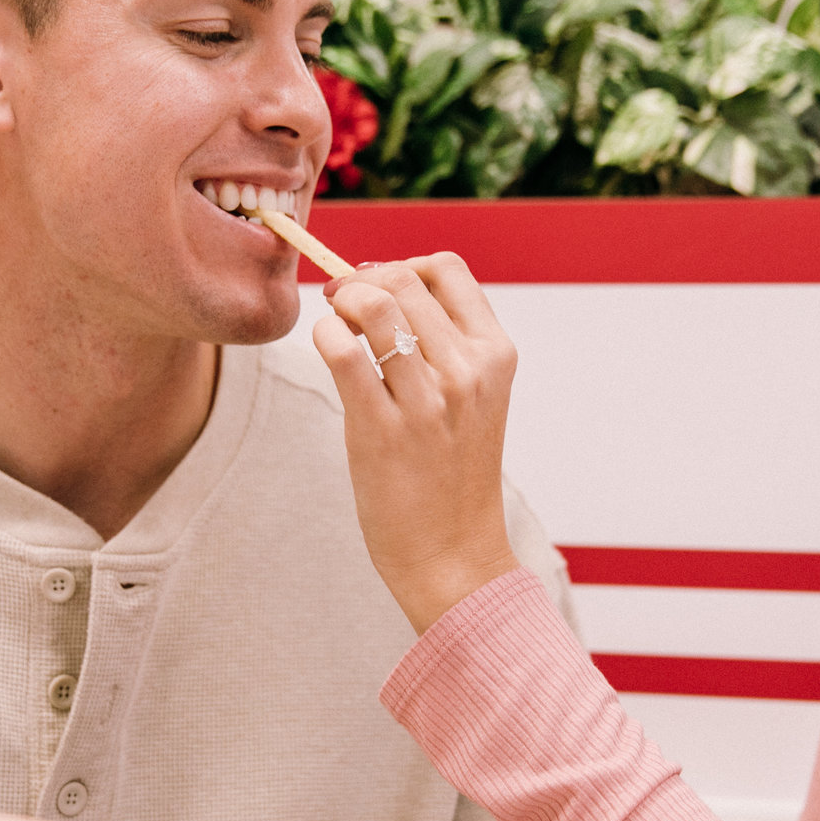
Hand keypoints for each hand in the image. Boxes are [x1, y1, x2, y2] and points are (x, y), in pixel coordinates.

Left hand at [312, 252, 524, 632]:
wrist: (454, 555)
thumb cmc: (452, 473)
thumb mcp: (472, 399)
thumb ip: (444, 345)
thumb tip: (381, 285)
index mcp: (495, 355)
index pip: (446, 270)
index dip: (401, 265)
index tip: (377, 286)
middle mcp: (468, 370)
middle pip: (403, 279)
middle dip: (360, 280)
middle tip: (340, 304)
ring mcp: (428, 400)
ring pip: (373, 305)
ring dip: (339, 304)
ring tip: (334, 327)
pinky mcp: (384, 430)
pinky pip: (342, 352)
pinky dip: (323, 336)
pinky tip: (325, 351)